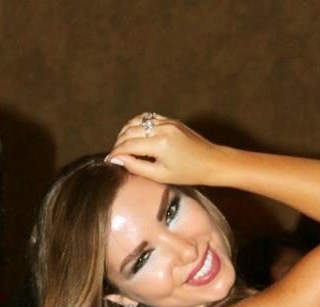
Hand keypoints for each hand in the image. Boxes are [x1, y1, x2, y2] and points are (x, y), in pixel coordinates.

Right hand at [106, 114, 221, 184]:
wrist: (211, 161)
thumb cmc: (187, 173)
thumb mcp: (160, 175)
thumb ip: (136, 167)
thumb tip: (117, 160)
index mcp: (159, 144)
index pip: (128, 146)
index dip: (116, 153)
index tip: (109, 161)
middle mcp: (161, 128)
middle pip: (129, 132)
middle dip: (118, 143)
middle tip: (115, 155)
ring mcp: (166, 121)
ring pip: (136, 122)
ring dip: (125, 132)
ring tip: (122, 145)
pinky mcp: (170, 120)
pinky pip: (147, 118)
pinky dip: (136, 125)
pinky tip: (133, 134)